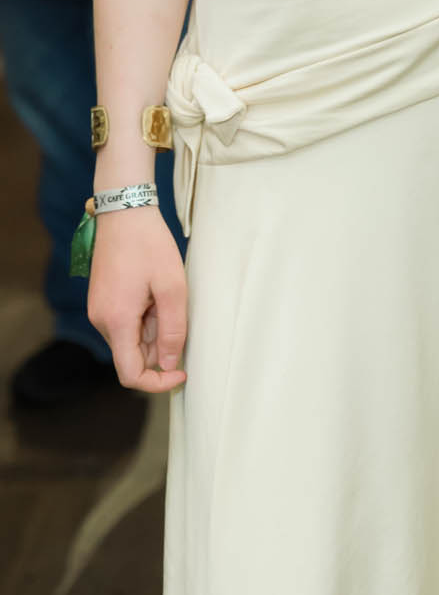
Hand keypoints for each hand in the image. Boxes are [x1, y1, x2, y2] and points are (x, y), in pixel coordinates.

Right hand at [86, 207, 187, 393]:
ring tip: (164, 294)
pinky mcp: (103, 301)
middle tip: (175, 309)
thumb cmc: (149, 245)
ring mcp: (99, 311)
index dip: (157, 382)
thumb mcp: (172, 287)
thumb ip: (173, 330)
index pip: (130, 375)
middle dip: (160, 344)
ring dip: (153, 328)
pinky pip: (126, 323)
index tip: (181, 372)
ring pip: (131, 339)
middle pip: (133, 356)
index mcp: (116, 322)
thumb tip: (170, 364)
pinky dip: (145, 317)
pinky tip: (154, 291)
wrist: (124, 212)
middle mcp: (101, 321)